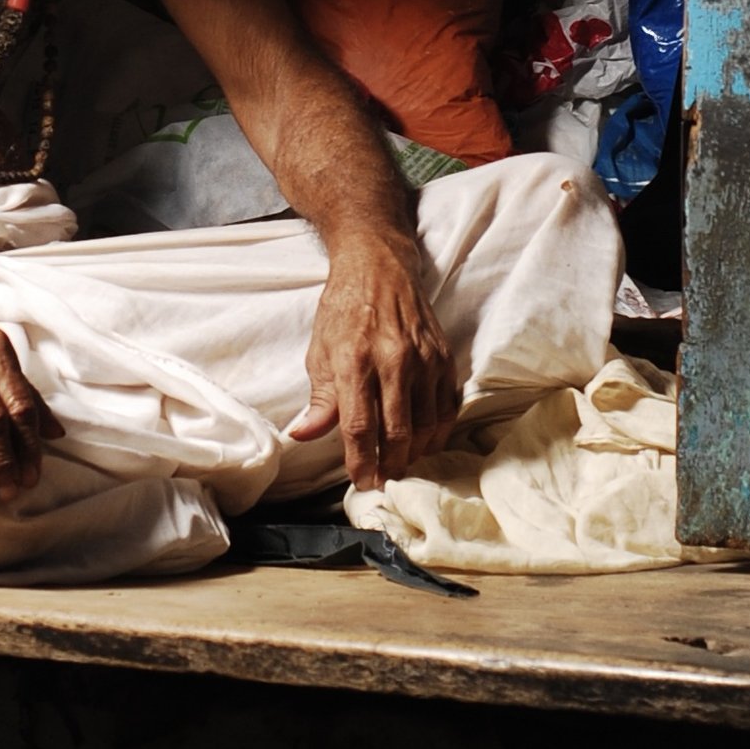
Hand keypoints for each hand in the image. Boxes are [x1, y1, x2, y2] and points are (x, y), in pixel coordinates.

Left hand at [291, 230, 458, 488]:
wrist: (379, 266)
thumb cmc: (344, 309)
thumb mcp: (319, 351)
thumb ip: (319, 398)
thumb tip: (302, 434)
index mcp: (355, 360)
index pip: (360, 427)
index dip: (362, 462)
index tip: (362, 482)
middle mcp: (393, 360)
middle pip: (398, 431)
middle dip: (391, 465)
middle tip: (385, 481)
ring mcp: (424, 358)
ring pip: (427, 424)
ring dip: (416, 453)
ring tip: (403, 465)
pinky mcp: (444, 356)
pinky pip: (447, 405)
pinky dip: (438, 430)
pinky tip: (426, 441)